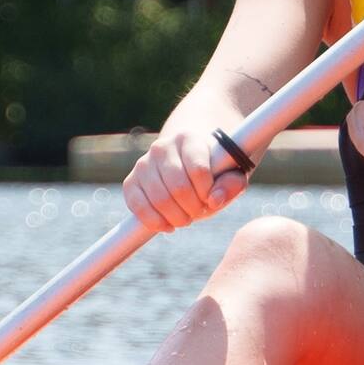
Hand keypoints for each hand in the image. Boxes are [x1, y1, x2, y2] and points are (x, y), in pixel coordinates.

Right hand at [121, 123, 253, 230]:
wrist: (186, 165)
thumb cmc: (212, 172)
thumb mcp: (230, 175)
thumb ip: (232, 184)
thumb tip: (215, 199)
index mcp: (188, 138)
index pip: (198, 170)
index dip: (207, 192)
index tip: (211, 199)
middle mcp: (162, 147)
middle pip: (178, 187)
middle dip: (193, 208)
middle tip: (200, 211)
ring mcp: (143, 164)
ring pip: (159, 199)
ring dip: (177, 217)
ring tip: (187, 218)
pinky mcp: (130, 182)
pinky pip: (138, 207)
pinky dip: (155, 222)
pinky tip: (168, 226)